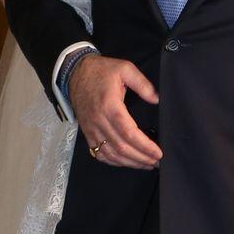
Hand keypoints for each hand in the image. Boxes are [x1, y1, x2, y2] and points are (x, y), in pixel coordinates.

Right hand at [68, 54, 160, 169]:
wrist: (75, 73)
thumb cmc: (101, 71)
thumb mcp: (125, 68)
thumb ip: (142, 83)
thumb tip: (156, 99)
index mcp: (110, 106)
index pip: (129, 133)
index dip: (144, 146)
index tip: (158, 153)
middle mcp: (99, 121)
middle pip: (121, 147)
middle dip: (141, 158)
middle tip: (157, 162)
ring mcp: (91, 129)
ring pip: (111, 154)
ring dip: (129, 163)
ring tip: (145, 164)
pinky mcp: (87, 133)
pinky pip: (99, 153)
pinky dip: (113, 162)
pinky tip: (126, 162)